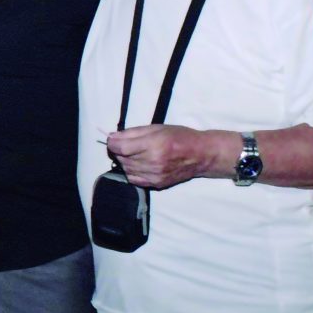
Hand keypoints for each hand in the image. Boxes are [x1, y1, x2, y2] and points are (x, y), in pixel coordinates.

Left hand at [107, 124, 229, 188]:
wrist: (200, 155)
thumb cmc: (179, 136)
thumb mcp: (156, 128)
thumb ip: (132, 133)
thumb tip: (112, 137)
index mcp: (153, 145)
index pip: (121, 148)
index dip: (112, 143)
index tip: (113, 139)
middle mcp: (153, 162)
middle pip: (122, 158)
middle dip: (119, 150)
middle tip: (128, 144)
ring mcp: (154, 175)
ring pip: (126, 169)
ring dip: (125, 160)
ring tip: (136, 153)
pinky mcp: (157, 184)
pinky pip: (133, 179)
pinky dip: (131, 171)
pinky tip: (139, 163)